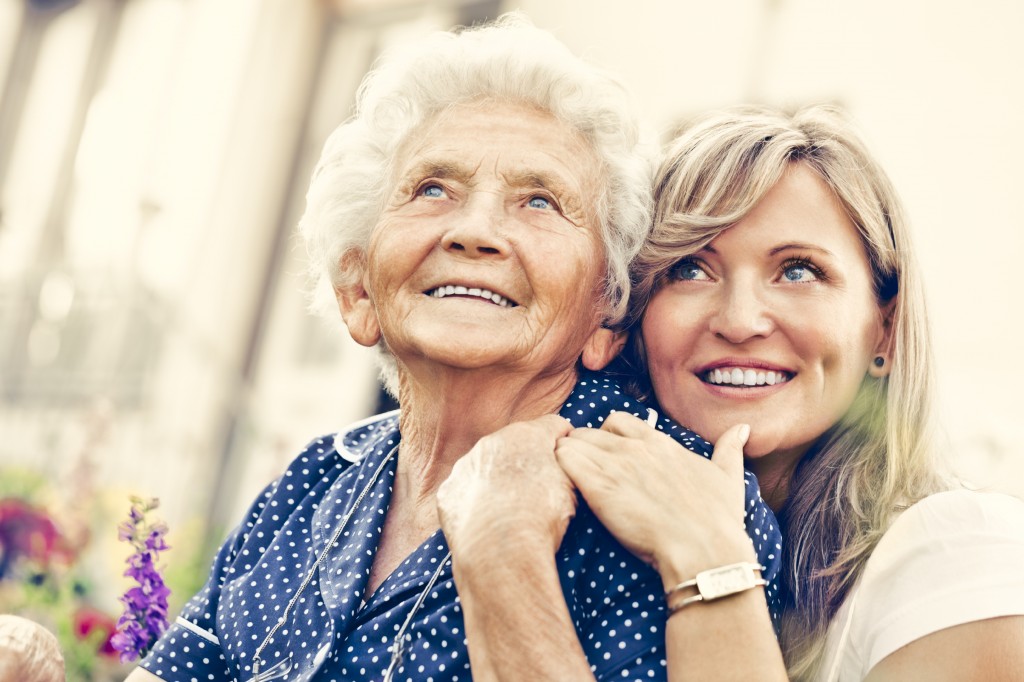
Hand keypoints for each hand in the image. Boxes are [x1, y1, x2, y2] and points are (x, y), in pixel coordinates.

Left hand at [437, 414, 577, 560]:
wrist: (499, 552)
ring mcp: (465, 467)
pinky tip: (487, 521)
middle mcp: (492, 443)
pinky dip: (476, 501)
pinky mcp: (448, 493)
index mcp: (527, 435)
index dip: (563, 441)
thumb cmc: (543, 517)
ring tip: (511, 509)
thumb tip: (564, 456)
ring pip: (486, 466)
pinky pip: (466, 491)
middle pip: (516, 444)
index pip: (552, 426)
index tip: (569, 456)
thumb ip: (568, 462)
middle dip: (527, 460)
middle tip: (539, 488)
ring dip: (498, 480)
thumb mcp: (572, 486)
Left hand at [554, 412, 753, 585]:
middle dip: (583, 446)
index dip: (609, 436)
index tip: (607, 455)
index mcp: (661, 443)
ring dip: (567, 457)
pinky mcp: (598, 487)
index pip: (621, 421)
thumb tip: (742, 429)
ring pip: (573, 442)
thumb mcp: (729, 478)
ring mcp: (616, 465)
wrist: (705, 550)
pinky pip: (564, 460)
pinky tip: (562, 486)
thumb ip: (730, 450)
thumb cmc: (719, 520)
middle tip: (582, 471)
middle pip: (592, 431)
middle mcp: (636, 448)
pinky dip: (558, 467)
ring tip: (567, 480)